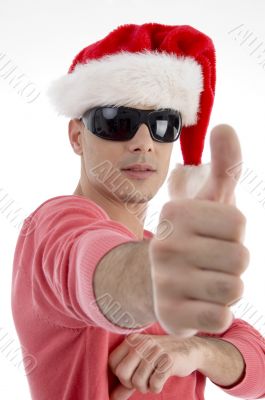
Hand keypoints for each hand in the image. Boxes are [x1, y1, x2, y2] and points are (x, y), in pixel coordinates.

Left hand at [108, 333, 202, 399]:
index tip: (131, 375)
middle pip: (122, 373)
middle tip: (142, 380)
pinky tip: (161, 381)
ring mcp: (155, 351)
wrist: (189, 348)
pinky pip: (154, 384)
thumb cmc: (161, 356)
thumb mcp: (142, 361)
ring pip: (138, 381)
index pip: (112, 362)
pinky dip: (156, 388)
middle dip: (130, 383)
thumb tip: (112, 397)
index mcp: (132, 340)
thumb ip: (127, 379)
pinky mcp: (168, 360)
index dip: (119, 374)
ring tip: (152, 380)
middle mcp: (142, 343)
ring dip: (145, 387)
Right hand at [149, 125, 249, 336]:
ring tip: (205, 278)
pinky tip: (199, 301)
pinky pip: (221, 317)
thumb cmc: (192, 234)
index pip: (238, 223)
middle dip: (232, 258)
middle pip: (240, 256)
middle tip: (208, 258)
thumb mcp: (207, 197)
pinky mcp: (170, 316)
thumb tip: (224, 127)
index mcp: (174, 213)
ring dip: (227, 284)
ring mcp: (164, 282)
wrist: (155, 277)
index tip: (211, 232)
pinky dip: (217, 311)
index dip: (232, 230)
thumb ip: (223, 163)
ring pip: (234, 287)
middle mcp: (164, 245)